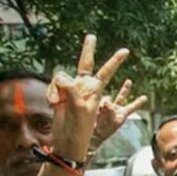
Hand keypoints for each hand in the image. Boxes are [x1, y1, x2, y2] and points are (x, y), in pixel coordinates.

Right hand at [47, 35, 129, 159]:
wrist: (67, 139)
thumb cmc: (79, 128)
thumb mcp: (80, 109)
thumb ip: (72, 91)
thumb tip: (62, 77)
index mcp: (95, 90)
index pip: (106, 72)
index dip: (114, 61)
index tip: (126, 51)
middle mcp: (84, 87)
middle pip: (85, 64)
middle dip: (88, 50)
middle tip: (92, 36)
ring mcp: (71, 89)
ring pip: (61, 76)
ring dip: (56, 89)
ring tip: (58, 103)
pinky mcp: (59, 93)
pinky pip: (52, 85)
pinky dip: (50, 94)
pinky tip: (53, 104)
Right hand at [92, 79, 147, 149]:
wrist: (93, 135)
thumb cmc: (104, 131)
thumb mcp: (111, 123)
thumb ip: (110, 112)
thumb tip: (108, 102)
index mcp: (122, 114)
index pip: (132, 107)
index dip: (138, 102)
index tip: (145, 97)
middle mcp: (115, 109)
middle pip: (122, 97)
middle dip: (125, 88)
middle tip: (129, 81)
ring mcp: (106, 108)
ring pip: (108, 98)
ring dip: (106, 101)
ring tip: (102, 108)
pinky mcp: (97, 107)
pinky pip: (99, 101)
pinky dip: (98, 102)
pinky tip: (96, 107)